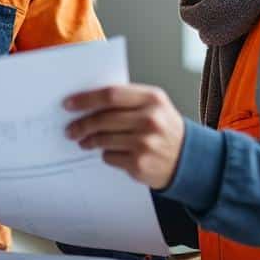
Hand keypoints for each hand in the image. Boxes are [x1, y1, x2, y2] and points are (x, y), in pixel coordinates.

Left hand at [63, 84, 185, 189]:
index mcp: (152, 99)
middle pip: (103, 119)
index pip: (110, 95)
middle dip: (81, 124)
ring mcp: (145, 143)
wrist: (190, 159)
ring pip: (103, 139)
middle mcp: (150, 119)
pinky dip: (106, 155)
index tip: (68, 104)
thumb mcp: (154, 106)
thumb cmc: (165, 129)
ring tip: (83, 141)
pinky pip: (109, 157)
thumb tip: (87, 102)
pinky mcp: (140, 163)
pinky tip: (110, 153)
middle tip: (70, 129)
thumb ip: (127, 100)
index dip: (85, 99)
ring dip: (88, 141)